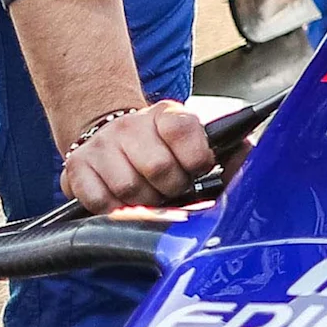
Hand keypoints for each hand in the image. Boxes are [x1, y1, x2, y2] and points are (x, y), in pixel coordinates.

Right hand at [60, 100, 220, 211]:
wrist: (107, 134)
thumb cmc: (160, 148)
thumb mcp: (193, 142)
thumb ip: (227, 151)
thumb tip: (251, 153)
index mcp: (165, 115)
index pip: (183, 130)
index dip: (196, 158)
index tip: (197, 168)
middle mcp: (130, 126)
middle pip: (159, 168)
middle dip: (171, 188)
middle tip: (171, 189)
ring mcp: (101, 146)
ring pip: (129, 189)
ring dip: (144, 203)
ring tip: (148, 196)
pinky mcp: (76, 169)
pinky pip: (99, 202)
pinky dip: (114, 210)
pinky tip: (122, 202)